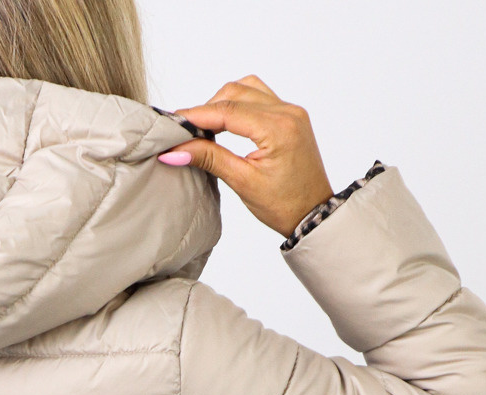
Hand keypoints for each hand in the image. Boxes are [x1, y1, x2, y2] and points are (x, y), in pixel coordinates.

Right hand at [159, 77, 332, 236]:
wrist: (314, 214)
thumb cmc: (284, 206)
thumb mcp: (243, 183)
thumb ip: (210, 159)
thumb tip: (176, 150)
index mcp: (278, 128)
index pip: (227, 110)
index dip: (195, 116)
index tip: (172, 124)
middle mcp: (287, 112)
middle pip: (234, 93)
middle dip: (206, 108)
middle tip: (185, 130)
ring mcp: (291, 111)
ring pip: (246, 88)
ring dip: (222, 102)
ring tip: (204, 127)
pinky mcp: (290, 115)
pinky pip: (259, 96)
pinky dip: (238, 103)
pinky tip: (226, 121)